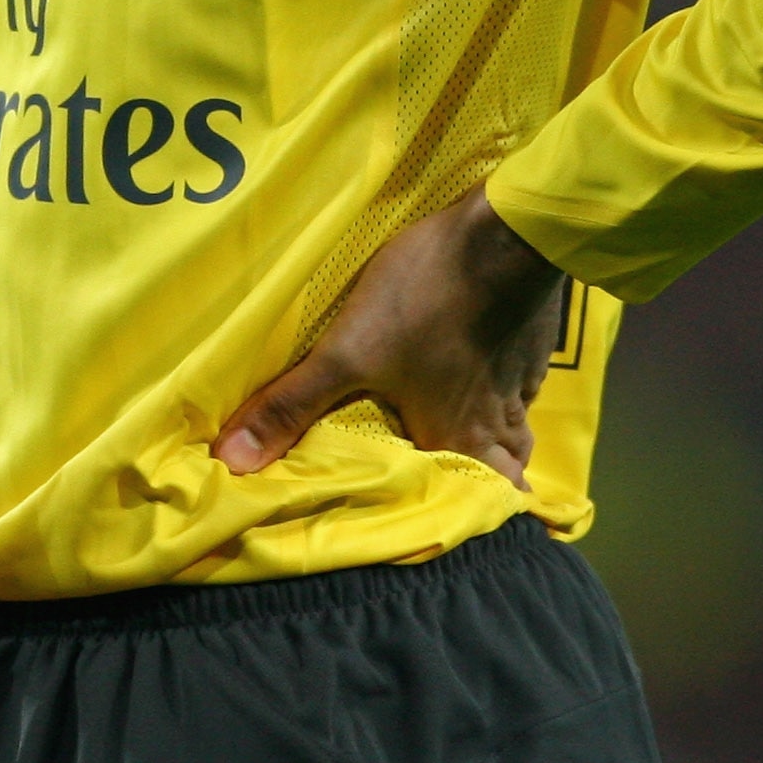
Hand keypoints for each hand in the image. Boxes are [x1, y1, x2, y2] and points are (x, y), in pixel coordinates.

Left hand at [214, 192, 567, 487]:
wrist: (502, 232)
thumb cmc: (426, 296)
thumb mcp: (348, 351)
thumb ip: (292, 406)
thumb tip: (234, 462)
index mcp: (457, 438)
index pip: (475, 506)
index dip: (462, 522)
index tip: (437, 531)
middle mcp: (495, 421)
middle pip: (502, 473)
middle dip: (482, 487)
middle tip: (453, 493)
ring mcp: (518, 381)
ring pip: (514, 431)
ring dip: (495, 444)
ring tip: (470, 447)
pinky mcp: (528, 343)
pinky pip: (518, 388)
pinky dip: (502, 395)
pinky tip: (481, 379)